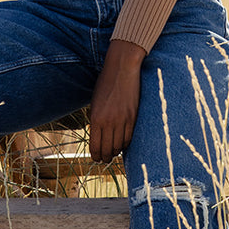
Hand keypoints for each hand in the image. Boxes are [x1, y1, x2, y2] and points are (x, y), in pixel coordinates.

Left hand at [89, 39, 145, 162]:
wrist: (122, 69)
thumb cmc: (105, 84)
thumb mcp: (95, 103)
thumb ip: (96, 120)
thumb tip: (97, 137)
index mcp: (96, 119)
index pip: (95, 146)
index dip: (95, 156)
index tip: (96, 158)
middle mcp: (109, 122)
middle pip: (107, 149)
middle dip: (105, 157)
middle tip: (104, 159)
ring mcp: (123, 120)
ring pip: (119, 146)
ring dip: (115, 152)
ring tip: (113, 153)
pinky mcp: (134, 117)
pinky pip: (129, 138)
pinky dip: (125, 144)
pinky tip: (122, 144)